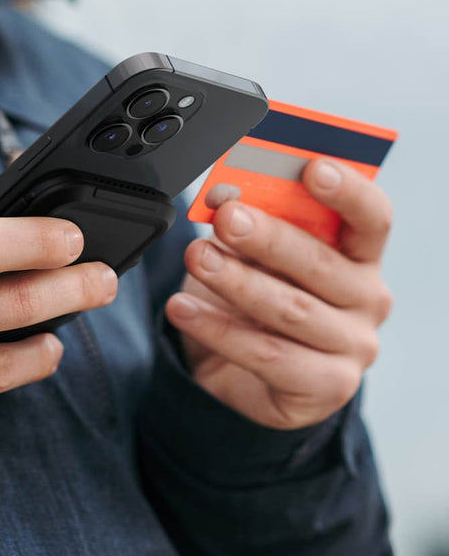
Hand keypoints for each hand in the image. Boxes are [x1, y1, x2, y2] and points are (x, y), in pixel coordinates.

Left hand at [166, 159, 392, 428]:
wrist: (235, 369)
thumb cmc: (252, 297)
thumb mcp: (252, 256)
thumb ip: (251, 225)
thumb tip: (225, 196)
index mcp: (359, 255)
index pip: (372, 218)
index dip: (347, 191)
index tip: (312, 168)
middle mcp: (367, 299)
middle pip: (322, 263)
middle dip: (268, 237)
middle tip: (226, 217)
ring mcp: (352, 347)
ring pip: (290, 310)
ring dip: (236, 281)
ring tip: (196, 259)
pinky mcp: (325, 387)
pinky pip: (268, 355)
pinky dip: (218, 330)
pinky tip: (183, 308)